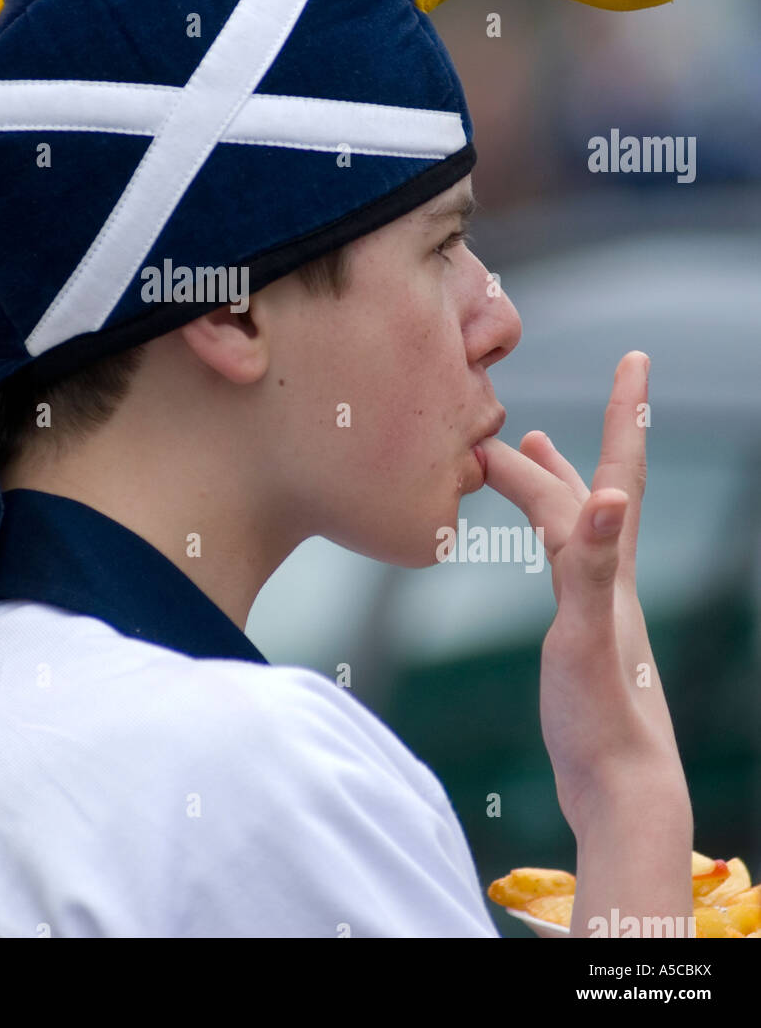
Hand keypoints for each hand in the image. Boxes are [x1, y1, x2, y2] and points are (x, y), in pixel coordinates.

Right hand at [479, 351, 689, 838]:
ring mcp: (598, 604)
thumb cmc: (601, 720)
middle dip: (561, 443)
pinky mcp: (582, 633)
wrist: (622, 791)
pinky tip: (540, 539)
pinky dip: (547, 530)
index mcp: (611, 568)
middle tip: (511, 409)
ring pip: (576, 522)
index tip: (637, 358)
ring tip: (528, 443)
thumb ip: (592, 565)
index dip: (625, 414)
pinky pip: (561, 558)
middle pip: (589, 489)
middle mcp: (611, 576)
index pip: (615, 474)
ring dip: (555, 478)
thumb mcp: (586, 635)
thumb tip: (608, 496)